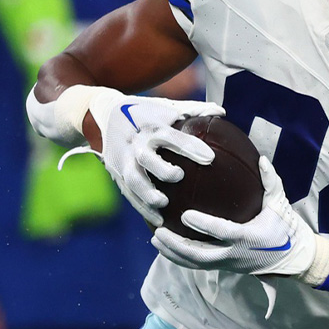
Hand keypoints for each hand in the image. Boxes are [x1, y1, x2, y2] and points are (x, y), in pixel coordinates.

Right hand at [92, 93, 224, 225]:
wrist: (106, 115)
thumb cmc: (147, 112)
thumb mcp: (167, 107)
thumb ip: (194, 110)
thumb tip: (222, 111)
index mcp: (152, 127)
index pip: (172, 137)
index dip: (189, 147)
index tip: (210, 158)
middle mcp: (136, 144)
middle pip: (146, 158)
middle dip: (161, 169)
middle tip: (179, 176)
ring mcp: (123, 160)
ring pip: (133, 180)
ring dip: (147, 194)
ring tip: (164, 204)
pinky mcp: (116, 174)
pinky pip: (129, 194)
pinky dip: (142, 208)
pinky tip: (159, 221)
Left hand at [152, 157, 318, 276]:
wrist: (291, 257)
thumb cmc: (285, 227)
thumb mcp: (280, 202)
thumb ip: (270, 181)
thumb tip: (261, 159)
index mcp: (248, 237)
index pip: (221, 232)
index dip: (202, 225)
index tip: (184, 215)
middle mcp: (235, 253)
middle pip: (199, 254)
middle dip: (177, 245)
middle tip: (158, 231)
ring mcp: (228, 263)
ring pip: (195, 263)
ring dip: (173, 253)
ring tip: (155, 239)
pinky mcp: (224, 267)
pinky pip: (198, 265)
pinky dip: (180, 259)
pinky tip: (165, 248)